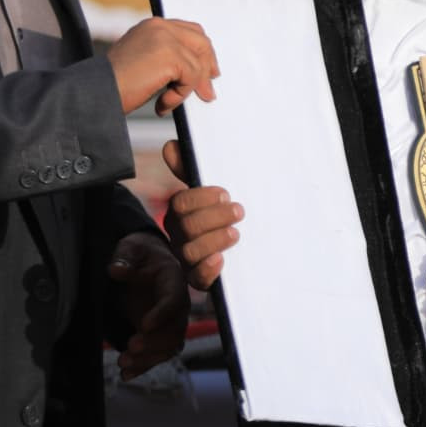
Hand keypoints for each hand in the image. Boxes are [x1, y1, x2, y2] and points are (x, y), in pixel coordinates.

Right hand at [106, 17, 218, 116]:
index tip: (208, 72)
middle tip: (207, 92)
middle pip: (200, 42)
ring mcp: (165, 39)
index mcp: (152, 26)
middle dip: (207, 67)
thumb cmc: (113, 85)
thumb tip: (198, 72)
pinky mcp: (170, 55)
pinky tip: (161, 105)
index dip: (202, 52)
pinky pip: (191, 78)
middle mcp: (160, 26)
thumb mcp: (143, 64)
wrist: (93, 93)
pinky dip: (179, 96)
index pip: (190, 31)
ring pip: (197, 64)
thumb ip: (167, 58)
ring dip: (187, 88)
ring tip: (167, 103)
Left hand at [108, 230, 189, 379]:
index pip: (175, 299)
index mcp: (173, 280)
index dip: (162, 314)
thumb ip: (125, 256)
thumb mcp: (131, 248)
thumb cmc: (139, 254)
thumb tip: (115, 270)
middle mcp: (177, 304)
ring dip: (148, 358)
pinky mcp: (159, 335)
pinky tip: (126, 374)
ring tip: (123, 362)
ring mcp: (170, 322)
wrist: (144, 264)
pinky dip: (144, 366)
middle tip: (131, 346)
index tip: (143, 325)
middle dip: (155, 342)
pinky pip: (158, 354)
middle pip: (175, 328)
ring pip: (168, 346)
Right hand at [161, 139, 240, 288]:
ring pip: (189, 253)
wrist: (254, 248)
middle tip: (239, 210)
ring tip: (236, 232)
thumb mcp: (214, 192)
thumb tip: (171, 146)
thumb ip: (193, 170)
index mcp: (183, 212)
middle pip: (185, 227)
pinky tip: (221, 260)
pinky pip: (198, 280)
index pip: (181, 204)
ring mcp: (190, 259)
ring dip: (214, 240)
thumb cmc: (226, 212)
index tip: (225, 193)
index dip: (202, 198)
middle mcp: (182, 236)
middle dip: (213, 217)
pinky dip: (208, 270)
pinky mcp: (204, 279)